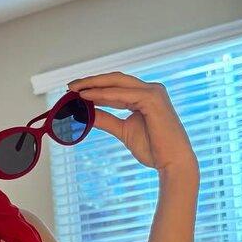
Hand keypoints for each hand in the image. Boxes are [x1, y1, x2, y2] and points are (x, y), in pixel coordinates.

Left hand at [68, 72, 199, 179]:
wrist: (172, 162)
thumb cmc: (153, 149)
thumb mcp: (123, 131)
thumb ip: (107, 120)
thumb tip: (87, 114)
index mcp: (145, 96)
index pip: (116, 86)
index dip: (95, 87)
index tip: (75, 91)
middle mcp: (150, 90)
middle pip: (115, 79)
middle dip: (91, 81)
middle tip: (70, 86)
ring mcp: (153, 92)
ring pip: (117, 83)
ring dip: (94, 85)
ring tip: (74, 90)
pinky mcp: (152, 99)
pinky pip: (122, 95)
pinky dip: (103, 95)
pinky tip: (87, 97)